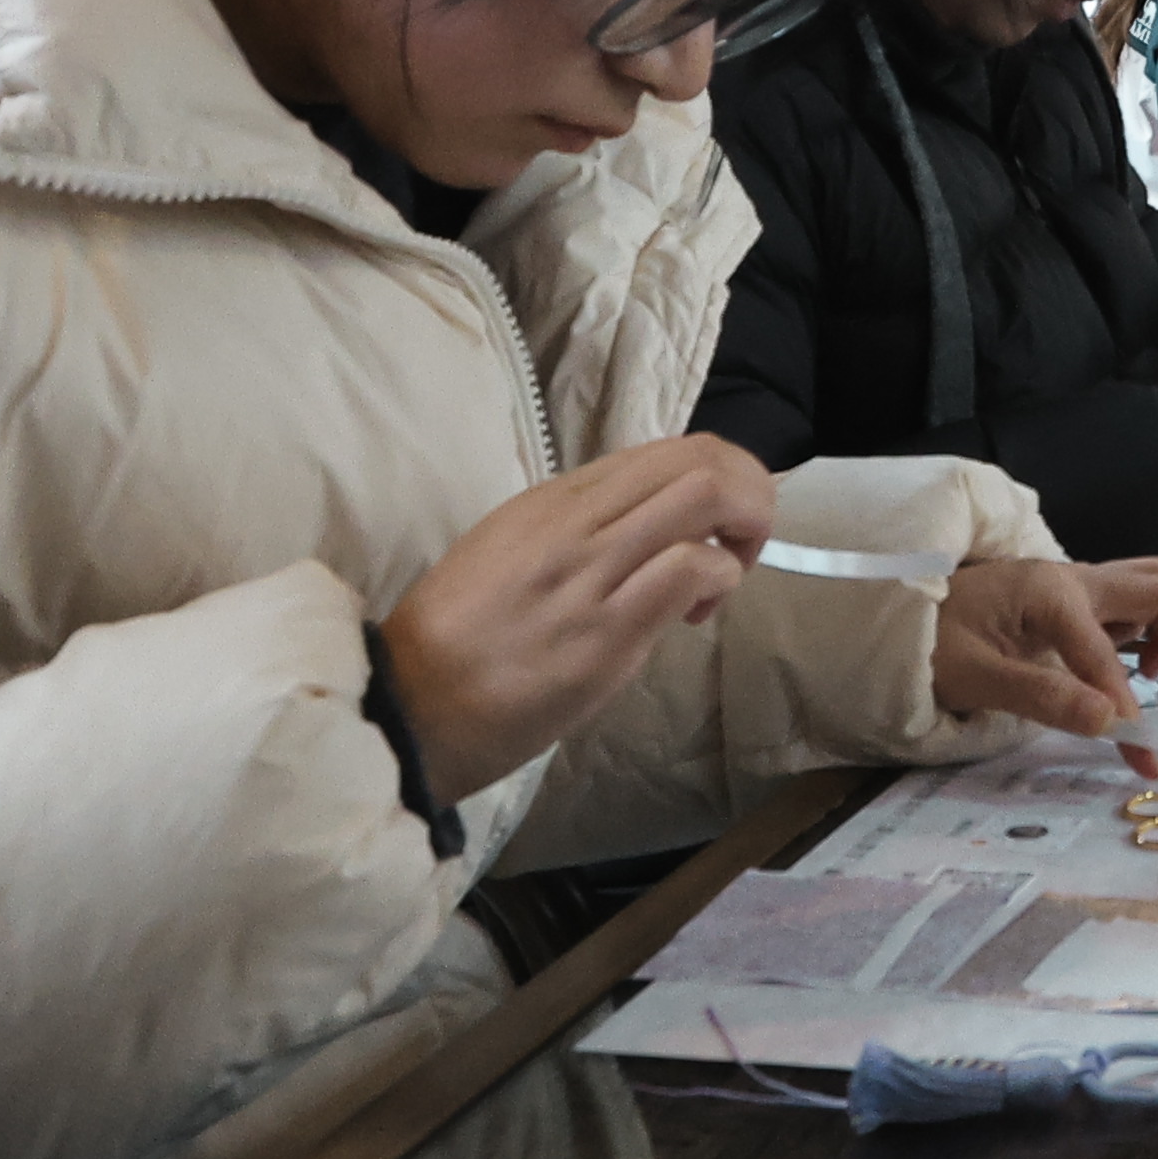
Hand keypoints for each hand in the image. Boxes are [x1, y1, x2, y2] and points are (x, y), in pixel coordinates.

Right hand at [382, 433, 769, 796]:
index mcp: (551, 501)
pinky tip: (695, 615)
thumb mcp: (506, 557)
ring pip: (704, 494)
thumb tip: (641, 538)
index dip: (710, 479)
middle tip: (740, 545)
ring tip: (723, 578)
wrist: (408, 707)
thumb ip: (573, 538)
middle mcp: (574, 521)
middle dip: (749, 490)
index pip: (661, 451)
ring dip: (744, 530)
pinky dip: (720, 579)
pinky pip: (692, 569)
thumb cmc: (457, 643)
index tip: (705, 532)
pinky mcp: (605, 632)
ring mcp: (591, 572)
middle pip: (697, 457)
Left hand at [933, 555, 1157, 733]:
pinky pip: (1130, 608)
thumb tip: (1109, 720)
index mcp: (1050, 593)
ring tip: (1156, 688)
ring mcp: (1075, 588)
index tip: (1138, 749)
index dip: (1123, 703)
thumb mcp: (973, 677)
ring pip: (1152, 591)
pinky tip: (1130, 674)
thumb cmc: (929, 644)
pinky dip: (1149, 637)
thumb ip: (1042, 696)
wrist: (898, 617)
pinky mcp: (1071, 604)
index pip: (1105, 653)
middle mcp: (1073, 580)